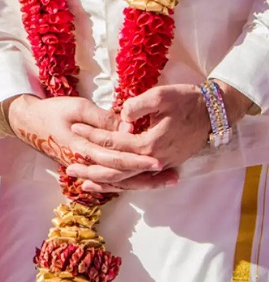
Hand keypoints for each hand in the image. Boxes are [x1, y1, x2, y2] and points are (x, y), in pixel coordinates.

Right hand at [6, 94, 161, 171]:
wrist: (29, 123)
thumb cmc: (52, 111)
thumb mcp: (77, 107)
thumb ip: (102, 119)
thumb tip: (127, 127)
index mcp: (81, 148)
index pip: (115, 159)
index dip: (137, 161)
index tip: (159, 161)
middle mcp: (84, 163)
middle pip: (120, 176)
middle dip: (147, 177)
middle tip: (172, 176)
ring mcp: (84, 167)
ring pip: (116, 180)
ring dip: (141, 181)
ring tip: (165, 181)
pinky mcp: (85, 166)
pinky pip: (108, 178)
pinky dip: (127, 181)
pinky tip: (143, 181)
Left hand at [68, 83, 235, 191]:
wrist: (214, 112)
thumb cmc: (187, 100)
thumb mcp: (161, 96)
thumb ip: (137, 106)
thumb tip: (121, 117)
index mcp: (150, 143)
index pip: (113, 142)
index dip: (92, 135)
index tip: (74, 128)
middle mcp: (153, 160)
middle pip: (115, 170)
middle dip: (90, 169)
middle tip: (68, 169)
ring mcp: (159, 166)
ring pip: (126, 180)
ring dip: (103, 183)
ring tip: (81, 184)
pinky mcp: (163, 166)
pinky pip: (138, 180)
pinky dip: (121, 184)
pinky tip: (107, 185)